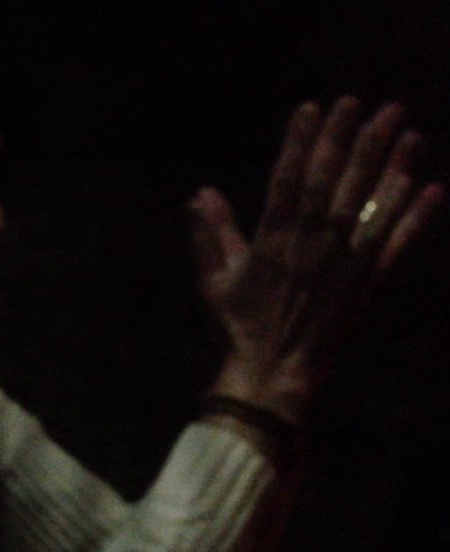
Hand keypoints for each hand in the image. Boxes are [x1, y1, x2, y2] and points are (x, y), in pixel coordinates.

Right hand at [190, 97, 442, 423]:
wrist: (271, 373)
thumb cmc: (237, 326)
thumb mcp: (214, 279)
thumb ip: (211, 234)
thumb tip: (200, 195)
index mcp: (273, 239)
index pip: (289, 177)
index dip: (303, 141)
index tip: (315, 107)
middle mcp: (312, 244)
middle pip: (335, 181)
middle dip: (352, 139)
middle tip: (370, 104)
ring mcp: (343, 262)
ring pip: (369, 203)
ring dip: (389, 164)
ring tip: (406, 128)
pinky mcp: (366, 283)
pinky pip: (394, 244)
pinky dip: (414, 217)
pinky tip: (431, 187)